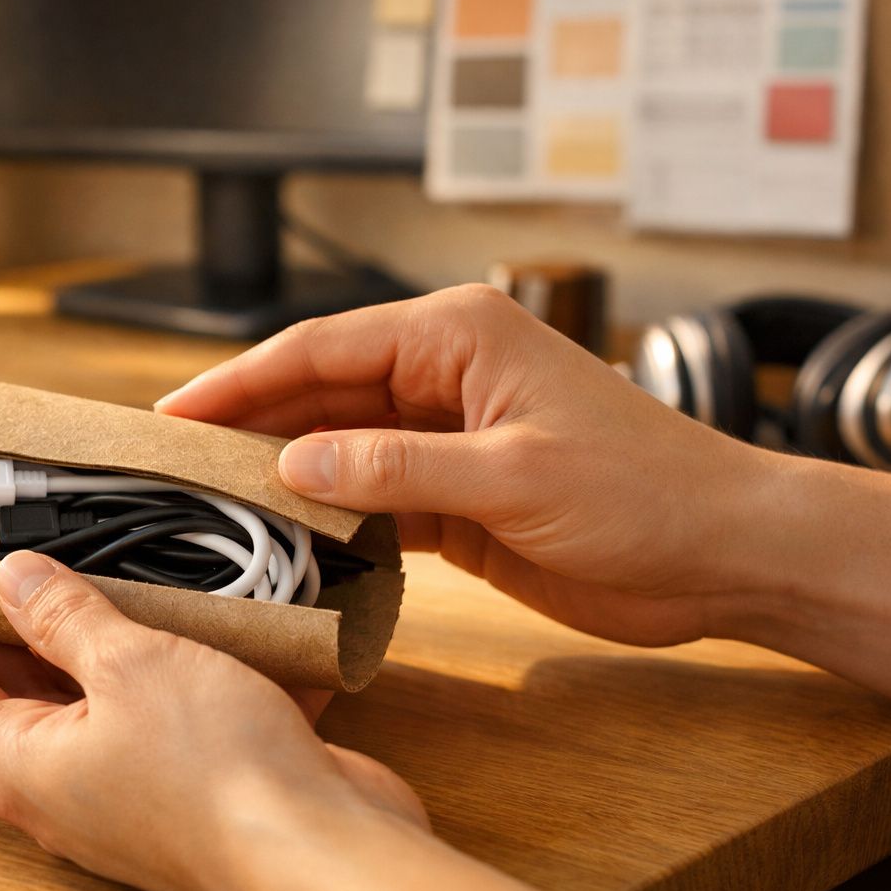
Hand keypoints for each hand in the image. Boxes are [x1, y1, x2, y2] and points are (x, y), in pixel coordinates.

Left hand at [0, 551, 426, 890]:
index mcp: (22, 760)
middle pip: (7, 689)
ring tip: (75, 565)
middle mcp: (65, 781)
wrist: (323, 853)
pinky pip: (164, 708)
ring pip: (91, 694)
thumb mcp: (127, 666)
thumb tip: (12, 580)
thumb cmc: (215, 773)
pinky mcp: (192, 780)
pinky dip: (169, 661)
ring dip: (87, 636)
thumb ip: (65, 617)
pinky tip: (189, 609)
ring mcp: (129, 785)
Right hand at [157, 285, 781, 647]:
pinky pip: (372, 500)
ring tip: (205, 508)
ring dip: (281, 477)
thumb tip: (290, 464)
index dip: (238, 383)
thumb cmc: (643, 493)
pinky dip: (330, 521)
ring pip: (338, 449)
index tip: (169, 418)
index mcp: (455, 337)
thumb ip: (395, 468)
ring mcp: (448, 436)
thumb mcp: (511, 477)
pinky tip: (283, 541)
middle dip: (246, 428)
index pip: (320, 350)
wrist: (723, 554)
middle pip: (318, 395)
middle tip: (167, 466)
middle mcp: (442, 375)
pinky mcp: (458, 496)